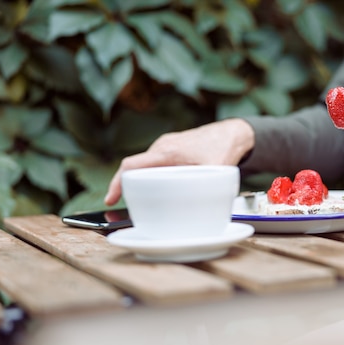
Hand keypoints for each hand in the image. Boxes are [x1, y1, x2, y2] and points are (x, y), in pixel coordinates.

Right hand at [104, 118, 254, 205]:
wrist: (232, 133)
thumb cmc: (223, 148)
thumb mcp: (215, 171)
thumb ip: (204, 189)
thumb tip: (197, 211)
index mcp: (167, 151)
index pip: (131, 165)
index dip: (117, 183)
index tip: (110, 199)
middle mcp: (162, 146)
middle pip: (134, 167)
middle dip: (125, 186)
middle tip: (123, 208)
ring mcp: (166, 146)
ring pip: (145, 166)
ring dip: (139, 182)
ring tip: (140, 202)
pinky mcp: (172, 149)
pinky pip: (154, 164)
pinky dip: (151, 176)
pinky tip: (157, 190)